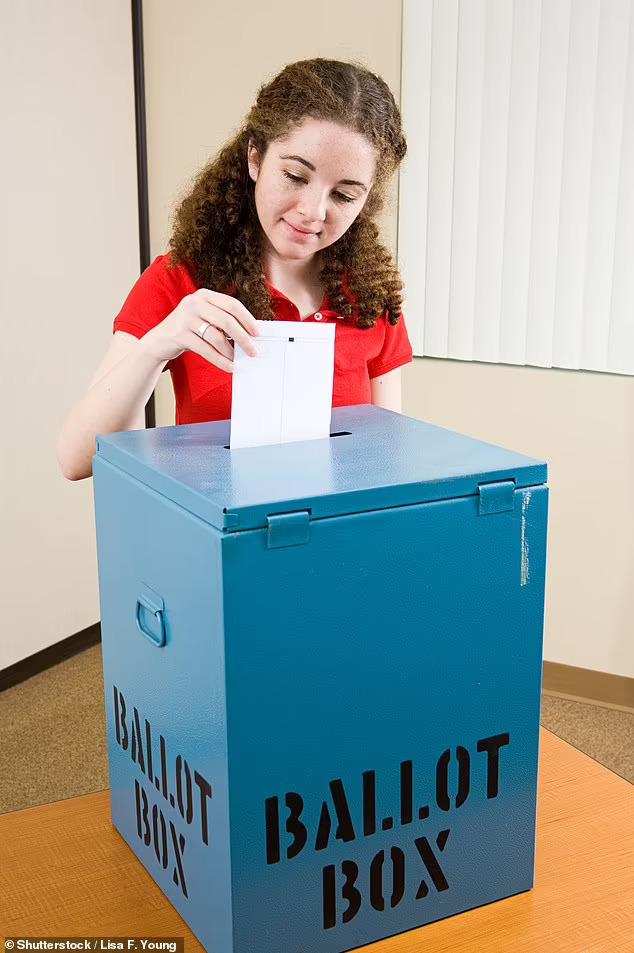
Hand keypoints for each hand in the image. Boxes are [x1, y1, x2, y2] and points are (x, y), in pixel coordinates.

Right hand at [139, 289, 259, 371]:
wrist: (159, 340)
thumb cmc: (187, 330)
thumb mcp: (203, 317)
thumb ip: (221, 320)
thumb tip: (249, 334)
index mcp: (204, 295)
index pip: (232, 305)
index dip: (247, 319)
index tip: (258, 333)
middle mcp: (194, 303)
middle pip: (226, 320)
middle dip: (243, 337)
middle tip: (253, 350)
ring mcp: (185, 318)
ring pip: (216, 336)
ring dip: (230, 351)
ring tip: (238, 360)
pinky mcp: (180, 334)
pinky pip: (205, 349)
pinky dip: (219, 360)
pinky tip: (228, 367)